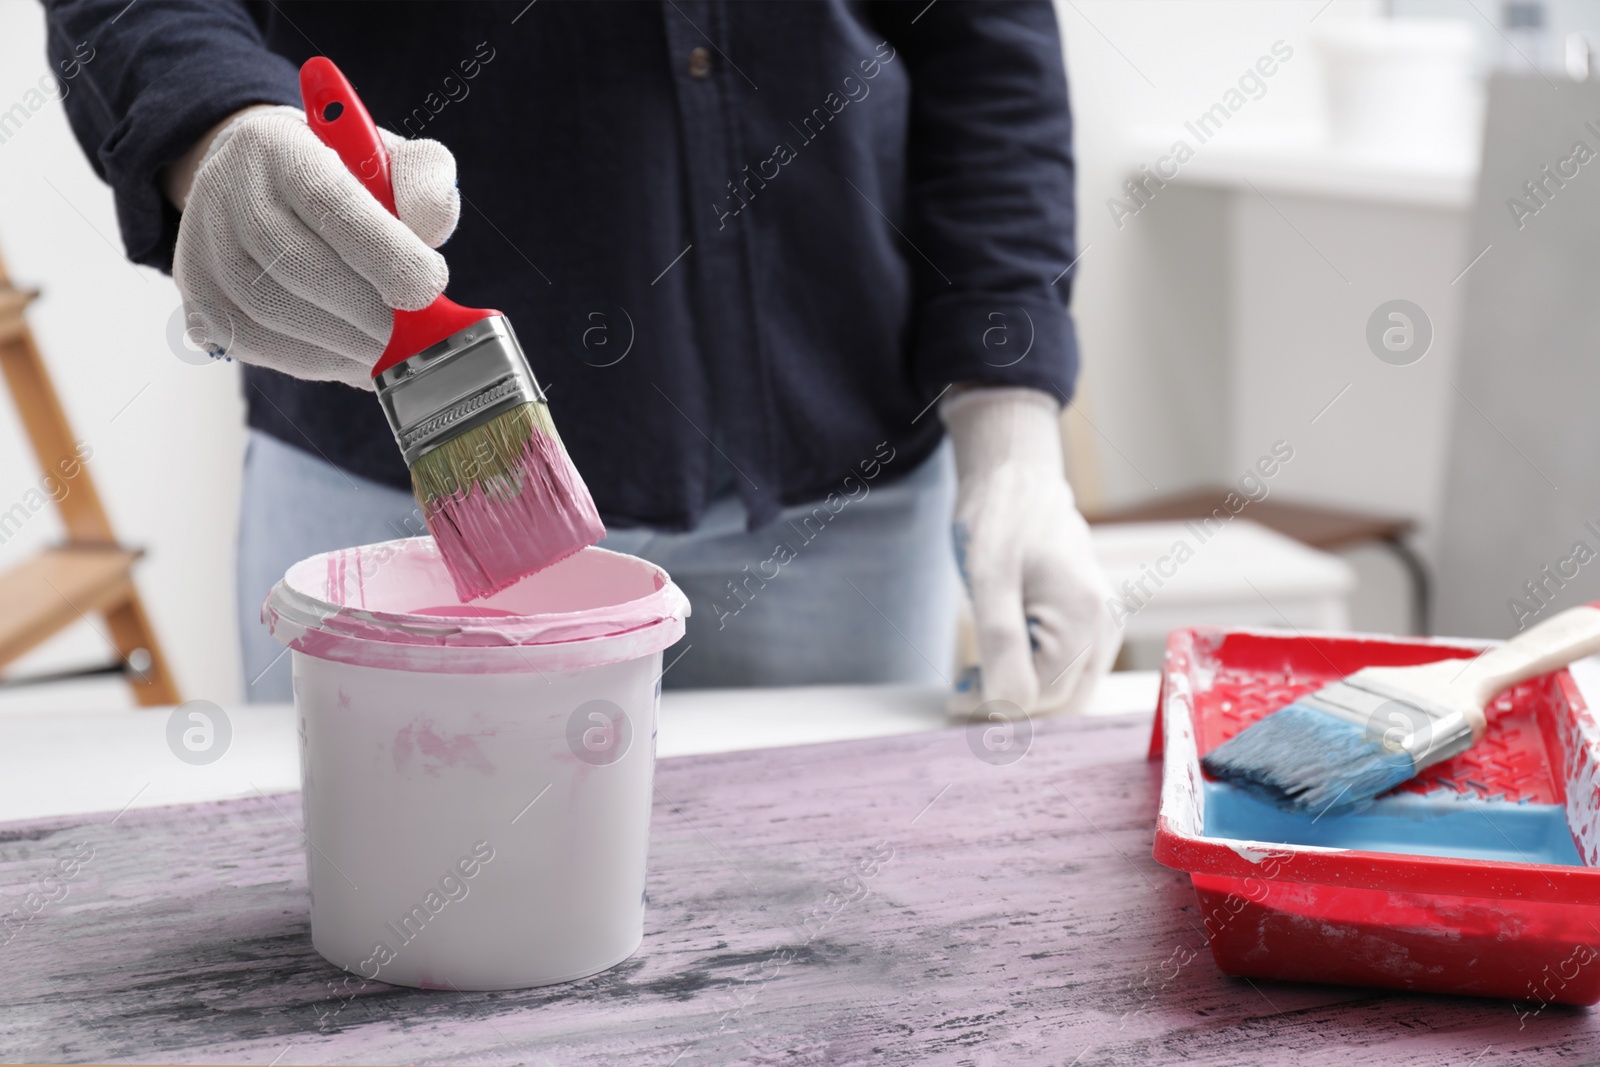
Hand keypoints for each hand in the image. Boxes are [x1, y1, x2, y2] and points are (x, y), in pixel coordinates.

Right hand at [170, 105, 459, 388]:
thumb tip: (431, 232)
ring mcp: (203, 249)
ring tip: (396, 355)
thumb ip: (423, 183)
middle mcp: (226, 191)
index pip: (327, 200)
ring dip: (346, 345)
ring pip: (273, 313)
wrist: (256, 186)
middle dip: (370, 311)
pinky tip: (358, 361)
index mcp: (278, 146)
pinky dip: (318, 362)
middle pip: (296, 264)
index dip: (383, 252)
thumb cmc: (337, 177)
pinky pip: (257, 346)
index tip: (430, 286)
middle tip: (419, 336)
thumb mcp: (388, 160)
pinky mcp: (199, 301)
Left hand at [942, 386, 1120, 717]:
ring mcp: (1103, 623)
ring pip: (1067, 690)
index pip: (1045, 695)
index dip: (998, 701)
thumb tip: (1011, 709)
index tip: (956, 692)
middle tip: (960, 688)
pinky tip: (1001, 658)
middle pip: (1061, 701)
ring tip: (977, 672)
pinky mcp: (1091, 621)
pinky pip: (1068, 669)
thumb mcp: (987, 580)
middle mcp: (1105, 624)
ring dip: (1023, 693)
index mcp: (1085, 616)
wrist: (1014, 478)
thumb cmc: (999, 520)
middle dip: (1011, 703)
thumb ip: (1002, 646)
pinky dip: (1035, 675)